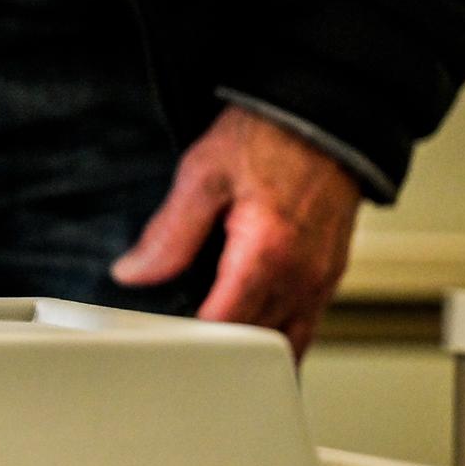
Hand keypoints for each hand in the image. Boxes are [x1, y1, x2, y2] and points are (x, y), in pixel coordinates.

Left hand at [111, 104, 360, 357]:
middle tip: (180, 340)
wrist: (322, 116)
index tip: (163, 338)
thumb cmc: (268, 136)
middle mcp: (302, 276)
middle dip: (217, 349)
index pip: (224, 328)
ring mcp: (322, 280)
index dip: (190, 340)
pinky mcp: (331, 275)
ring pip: (287, 344)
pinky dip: (278, 335)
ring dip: (251, 349)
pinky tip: (252, 328)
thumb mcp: (202, 174)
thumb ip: (169, 233)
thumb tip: (133, 273)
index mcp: (266, 254)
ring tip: (216, 342)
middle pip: (254, 344)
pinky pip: (307, 326)